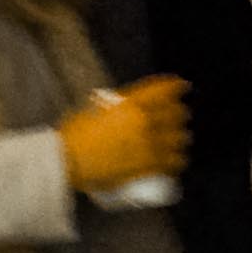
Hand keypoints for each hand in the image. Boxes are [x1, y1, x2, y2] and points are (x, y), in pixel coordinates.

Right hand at [59, 76, 190, 194]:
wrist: (69, 161)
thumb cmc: (74, 135)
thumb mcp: (92, 110)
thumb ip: (112, 108)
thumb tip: (119, 108)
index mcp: (129, 104)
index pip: (162, 90)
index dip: (175, 86)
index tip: (182, 86)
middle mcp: (144, 122)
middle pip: (176, 114)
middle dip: (179, 113)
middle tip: (177, 115)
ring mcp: (149, 145)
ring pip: (180, 138)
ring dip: (179, 136)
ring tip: (177, 138)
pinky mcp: (149, 166)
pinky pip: (175, 161)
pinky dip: (178, 158)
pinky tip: (176, 158)